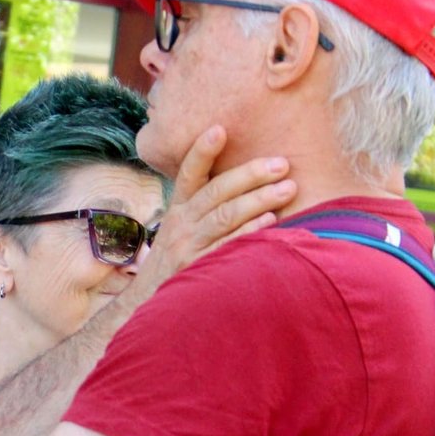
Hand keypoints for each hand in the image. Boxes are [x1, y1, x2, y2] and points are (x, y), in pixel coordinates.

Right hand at [138, 126, 296, 295]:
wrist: (147, 306)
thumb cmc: (175, 262)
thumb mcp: (181, 230)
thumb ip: (205, 207)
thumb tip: (246, 181)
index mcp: (179, 210)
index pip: (189, 175)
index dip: (202, 152)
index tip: (220, 129)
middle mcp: (181, 225)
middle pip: (215, 192)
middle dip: (250, 174)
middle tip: (281, 164)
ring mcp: (188, 248)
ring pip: (224, 216)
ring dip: (258, 200)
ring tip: (287, 188)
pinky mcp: (198, 270)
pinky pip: (227, 247)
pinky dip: (250, 233)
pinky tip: (271, 224)